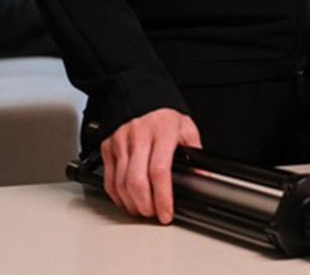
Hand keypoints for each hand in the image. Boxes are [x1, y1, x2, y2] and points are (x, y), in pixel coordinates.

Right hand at [101, 108, 201, 223]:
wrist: (140, 94)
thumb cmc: (164, 116)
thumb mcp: (186, 127)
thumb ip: (194, 151)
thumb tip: (202, 178)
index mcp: (162, 131)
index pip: (160, 171)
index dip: (162, 197)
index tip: (166, 213)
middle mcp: (139, 135)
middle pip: (137, 181)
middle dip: (145, 206)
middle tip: (154, 214)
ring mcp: (121, 141)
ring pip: (121, 184)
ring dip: (132, 204)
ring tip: (143, 209)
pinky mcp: (108, 146)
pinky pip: (109, 180)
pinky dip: (118, 196)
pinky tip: (128, 200)